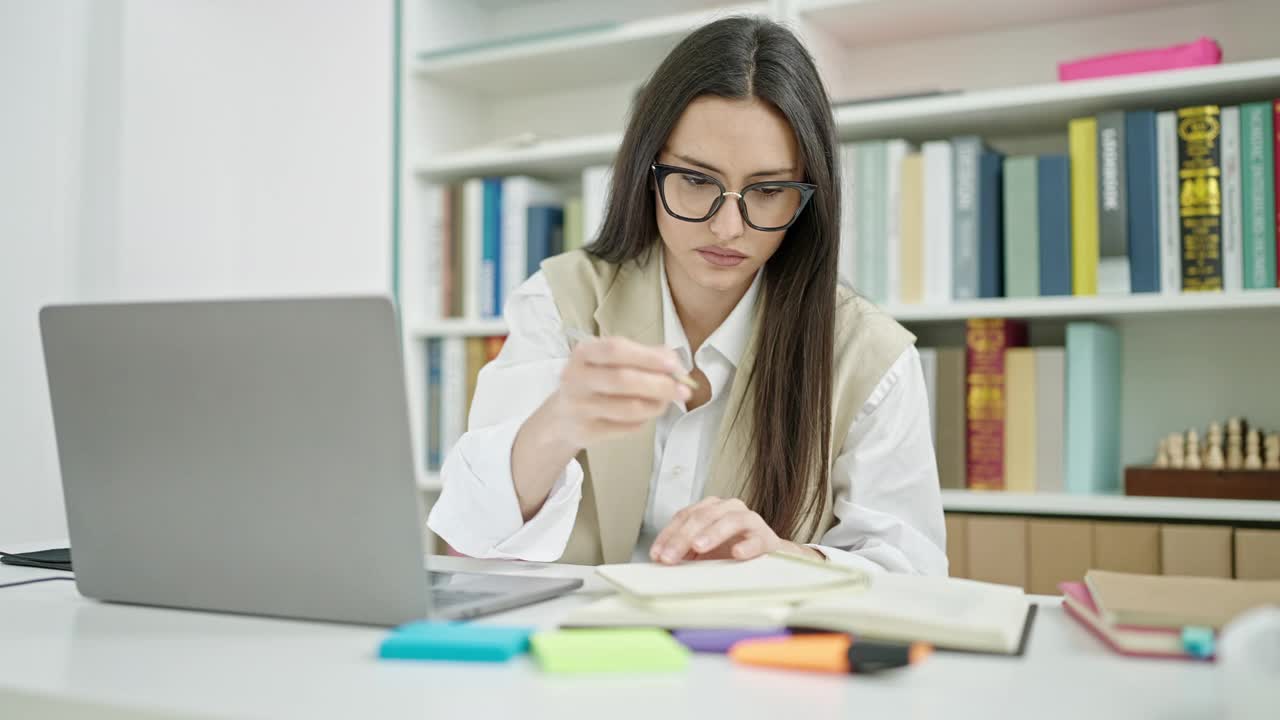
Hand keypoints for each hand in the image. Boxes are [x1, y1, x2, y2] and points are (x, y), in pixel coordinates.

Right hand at [549, 335, 690, 449]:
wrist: (562, 416)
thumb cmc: (595, 381)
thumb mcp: (611, 361)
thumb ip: (643, 356)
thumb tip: (674, 363)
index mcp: (583, 353)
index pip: (615, 350)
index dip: (647, 357)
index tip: (674, 365)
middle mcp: (576, 378)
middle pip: (623, 380)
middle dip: (660, 385)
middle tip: (684, 390)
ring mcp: (579, 407)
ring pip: (628, 408)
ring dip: (656, 405)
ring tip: (666, 402)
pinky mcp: (586, 431)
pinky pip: (626, 427)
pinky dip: (644, 421)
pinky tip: (646, 414)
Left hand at [649, 497, 823, 563]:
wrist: (766, 557)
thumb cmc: (729, 551)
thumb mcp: (703, 550)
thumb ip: (683, 551)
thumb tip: (660, 561)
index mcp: (709, 508)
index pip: (684, 516)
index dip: (668, 535)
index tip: (657, 555)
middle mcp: (728, 508)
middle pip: (702, 517)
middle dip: (682, 538)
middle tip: (670, 558)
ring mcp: (748, 520)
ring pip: (729, 520)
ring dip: (712, 534)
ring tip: (698, 547)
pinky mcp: (766, 537)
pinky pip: (756, 539)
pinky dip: (746, 546)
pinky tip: (736, 554)